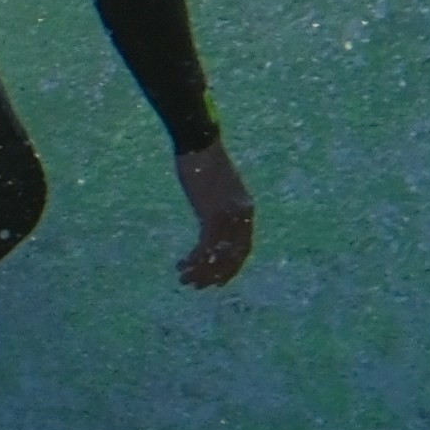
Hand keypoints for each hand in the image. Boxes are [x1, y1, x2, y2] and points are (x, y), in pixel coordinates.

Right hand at [174, 139, 256, 288]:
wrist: (199, 143)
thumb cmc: (204, 161)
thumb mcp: (219, 188)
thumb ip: (220, 206)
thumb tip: (211, 220)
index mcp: (247, 209)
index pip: (244, 248)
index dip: (231, 267)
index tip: (218, 280)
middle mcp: (242, 216)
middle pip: (233, 257)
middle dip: (216, 275)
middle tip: (198, 286)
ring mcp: (229, 216)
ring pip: (218, 255)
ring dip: (201, 272)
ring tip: (184, 280)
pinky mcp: (213, 215)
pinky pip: (205, 247)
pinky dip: (194, 260)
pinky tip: (182, 265)